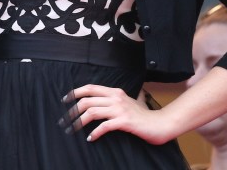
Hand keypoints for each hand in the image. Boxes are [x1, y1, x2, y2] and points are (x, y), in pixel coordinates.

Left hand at [59, 85, 173, 144]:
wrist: (161, 124)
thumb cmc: (145, 115)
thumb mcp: (132, 100)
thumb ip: (122, 97)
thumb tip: (118, 93)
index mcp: (115, 91)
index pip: (90, 88)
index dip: (75, 92)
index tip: (65, 100)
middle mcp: (116, 98)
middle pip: (87, 100)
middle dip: (72, 111)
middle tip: (65, 120)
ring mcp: (120, 109)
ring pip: (92, 112)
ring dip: (79, 122)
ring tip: (73, 129)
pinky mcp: (124, 121)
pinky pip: (104, 126)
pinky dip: (95, 132)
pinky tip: (90, 138)